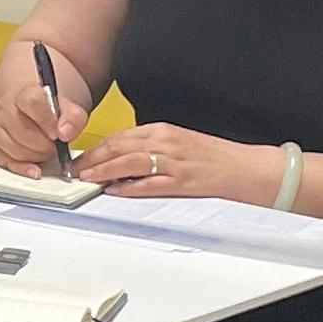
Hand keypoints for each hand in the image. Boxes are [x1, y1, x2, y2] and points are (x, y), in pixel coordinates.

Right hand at [0, 59, 86, 173]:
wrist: (28, 110)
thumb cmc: (47, 111)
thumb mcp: (67, 109)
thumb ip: (73, 118)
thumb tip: (64, 133)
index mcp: (23, 94)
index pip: (32, 102)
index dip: (47, 120)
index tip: (57, 133)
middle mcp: (5, 108)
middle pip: (24, 131)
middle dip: (44, 145)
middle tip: (54, 146)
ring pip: (15, 149)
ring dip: (35, 156)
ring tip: (44, 151)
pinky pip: (6, 162)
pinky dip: (23, 168)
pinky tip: (35, 169)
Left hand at [72, 122, 269, 203]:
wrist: (247, 168)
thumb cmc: (213, 157)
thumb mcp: (179, 143)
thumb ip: (151, 147)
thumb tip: (122, 158)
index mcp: (163, 131)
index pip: (120, 136)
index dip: (96, 148)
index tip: (80, 158)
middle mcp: (165, 142)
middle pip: (119, 147)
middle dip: (93, 159)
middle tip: (75, 170)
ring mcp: (173, 162)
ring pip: (129, 162)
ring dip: (104, 171)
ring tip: (87, 179)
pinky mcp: (182, 181)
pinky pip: (150, 184)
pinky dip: (130, 187)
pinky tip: (115, 190)